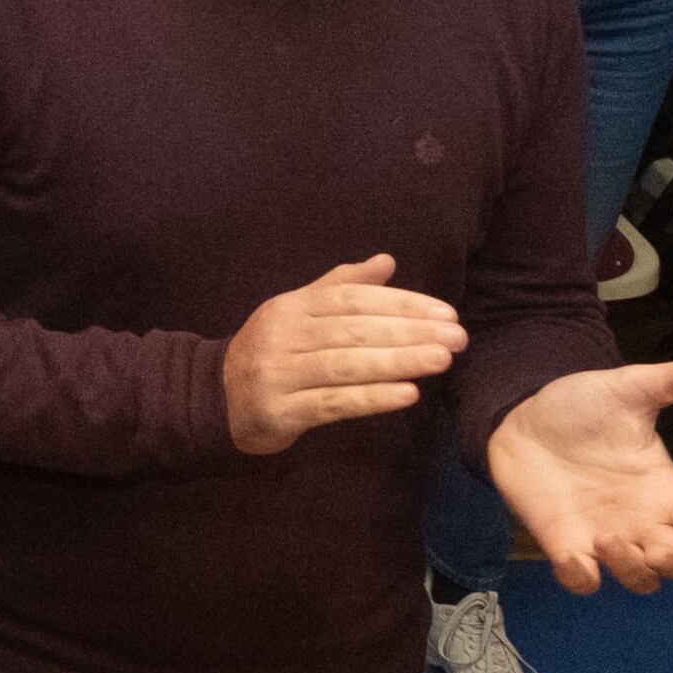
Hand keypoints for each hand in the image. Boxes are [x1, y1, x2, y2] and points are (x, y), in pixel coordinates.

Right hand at [220, 254, 465, 453]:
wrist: (215, 399)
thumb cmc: (271, 353)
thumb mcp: (298, 312)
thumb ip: (340, 287)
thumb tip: (387, 261)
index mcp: (290, 307)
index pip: (352, 299)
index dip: (401, 303)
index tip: (445, 313)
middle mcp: (282, 336)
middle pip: (353, 331)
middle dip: (409, 332)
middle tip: (457, 338)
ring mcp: (279, 374)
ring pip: (345, 365)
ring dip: (398, 362)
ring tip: (441, 360)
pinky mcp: (280, 412)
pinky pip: (333, 403)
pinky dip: (373, 398)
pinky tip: (408, 394)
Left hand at [484, 361, 672, 592]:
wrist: (520, 415)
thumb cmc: (580, 405)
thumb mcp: (631, 387)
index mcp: (665, 489)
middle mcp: (642, 520)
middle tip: (655, 545)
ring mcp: (604, 536)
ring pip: (640, 580)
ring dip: (632, 571)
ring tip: (607, 539)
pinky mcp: (565, 544)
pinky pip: (584, 582)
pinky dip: (582, 579)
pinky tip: (573, 555)